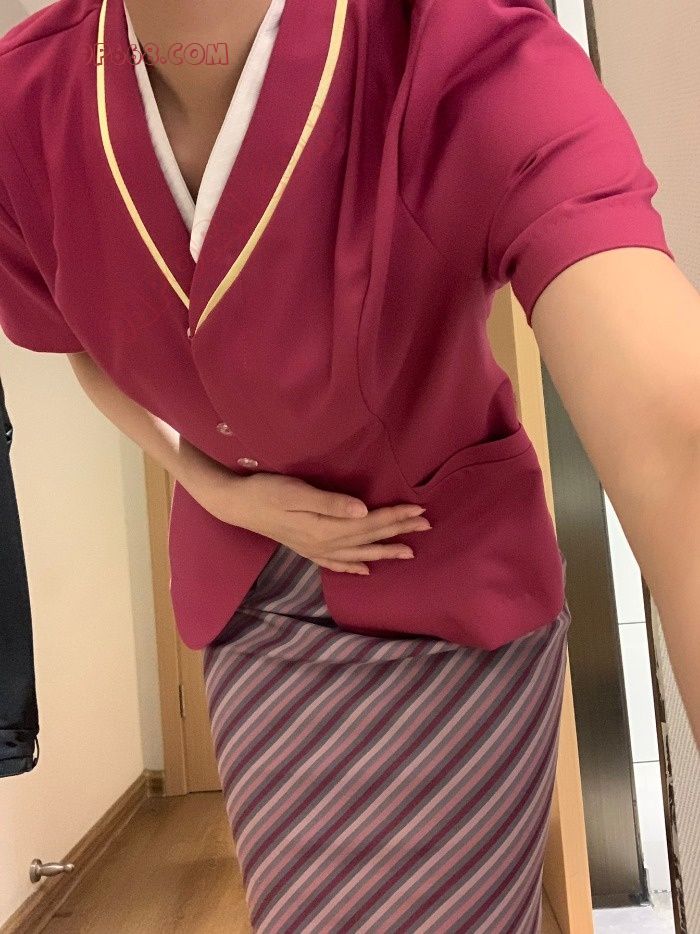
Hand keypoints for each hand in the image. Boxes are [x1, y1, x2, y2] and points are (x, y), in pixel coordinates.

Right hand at [199, 470, 431, 573]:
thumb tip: (364, 511)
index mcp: (325, 528)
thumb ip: (331, 502)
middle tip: (426, 526)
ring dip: (383, 551)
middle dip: (398, 531)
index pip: (370, 523)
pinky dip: (353, 566)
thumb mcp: (296, 492)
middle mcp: (324, 543)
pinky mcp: (306, 548)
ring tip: (407, 552)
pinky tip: (365, 570)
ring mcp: (315, 549)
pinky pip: (336, 563)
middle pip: (369, 538)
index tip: (420, 510)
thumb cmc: (265, 491)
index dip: (396, 516)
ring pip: (358, 554)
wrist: (236, 505)